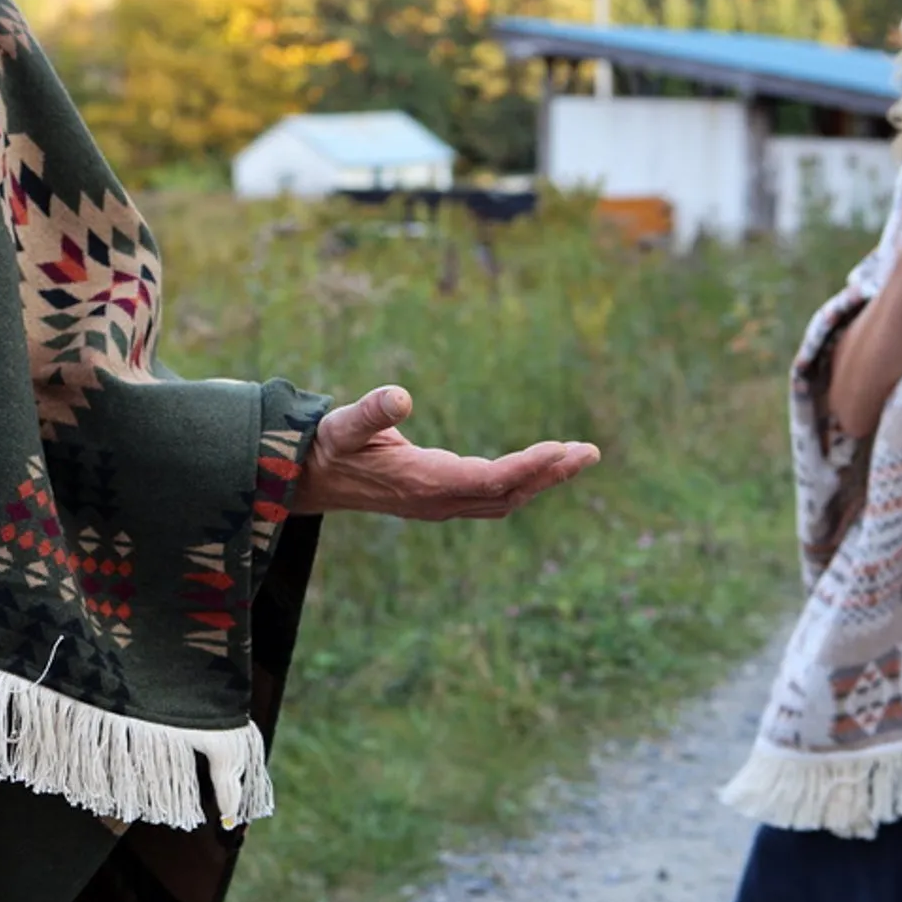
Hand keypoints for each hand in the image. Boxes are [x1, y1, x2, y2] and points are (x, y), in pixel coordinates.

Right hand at [292, 387, 601, 520]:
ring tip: (580, 456)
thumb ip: (371, 411)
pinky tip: (544, 466)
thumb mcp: (343, 425)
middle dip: (550, 473)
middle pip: (508, 493)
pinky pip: (494, 496)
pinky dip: (524, 481)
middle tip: (590, 452)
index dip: (527, 467)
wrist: (310, 479)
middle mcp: (438, 501)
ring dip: (543, 479)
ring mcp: (441, 504)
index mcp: (422, 483)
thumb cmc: (328, 447)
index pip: (489, 480)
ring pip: (505, 498)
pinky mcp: (441, 500)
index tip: (561, 448)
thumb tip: (401, 396)